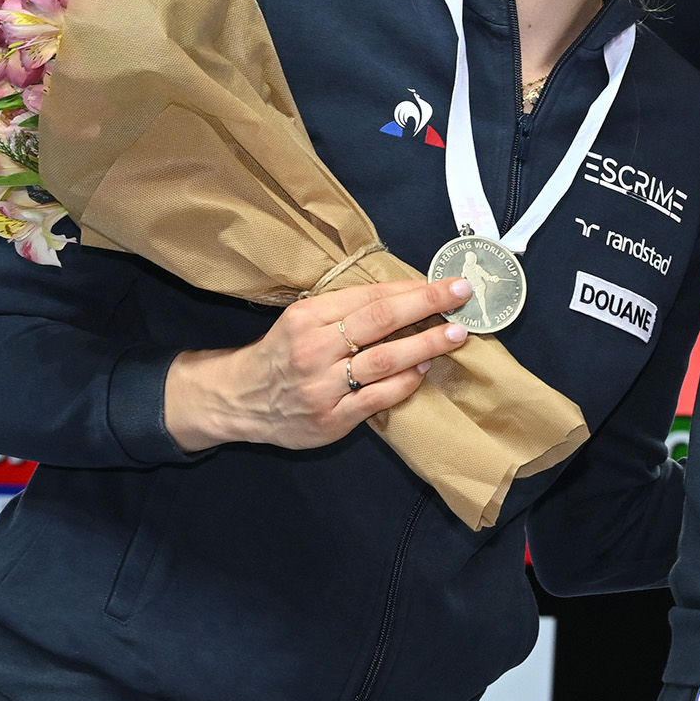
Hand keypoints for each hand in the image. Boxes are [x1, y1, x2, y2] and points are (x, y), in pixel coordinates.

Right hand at [165, 280, 471, 452]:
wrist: (237, 399)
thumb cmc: (281, 354)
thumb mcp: (302, 321)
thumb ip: (346, 311)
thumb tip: (407, 294)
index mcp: (307, 317)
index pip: (369, 297)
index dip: (411, 288)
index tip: (446, 282)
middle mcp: (313, 347)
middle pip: (379, 320)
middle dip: (426, 304)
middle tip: (461, 294)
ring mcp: (321, 385)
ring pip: (383, 360)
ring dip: (424, 345)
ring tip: (456, 334)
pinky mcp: (330, 418)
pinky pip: (377, 398)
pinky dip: (405, 383)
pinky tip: (424, 371)